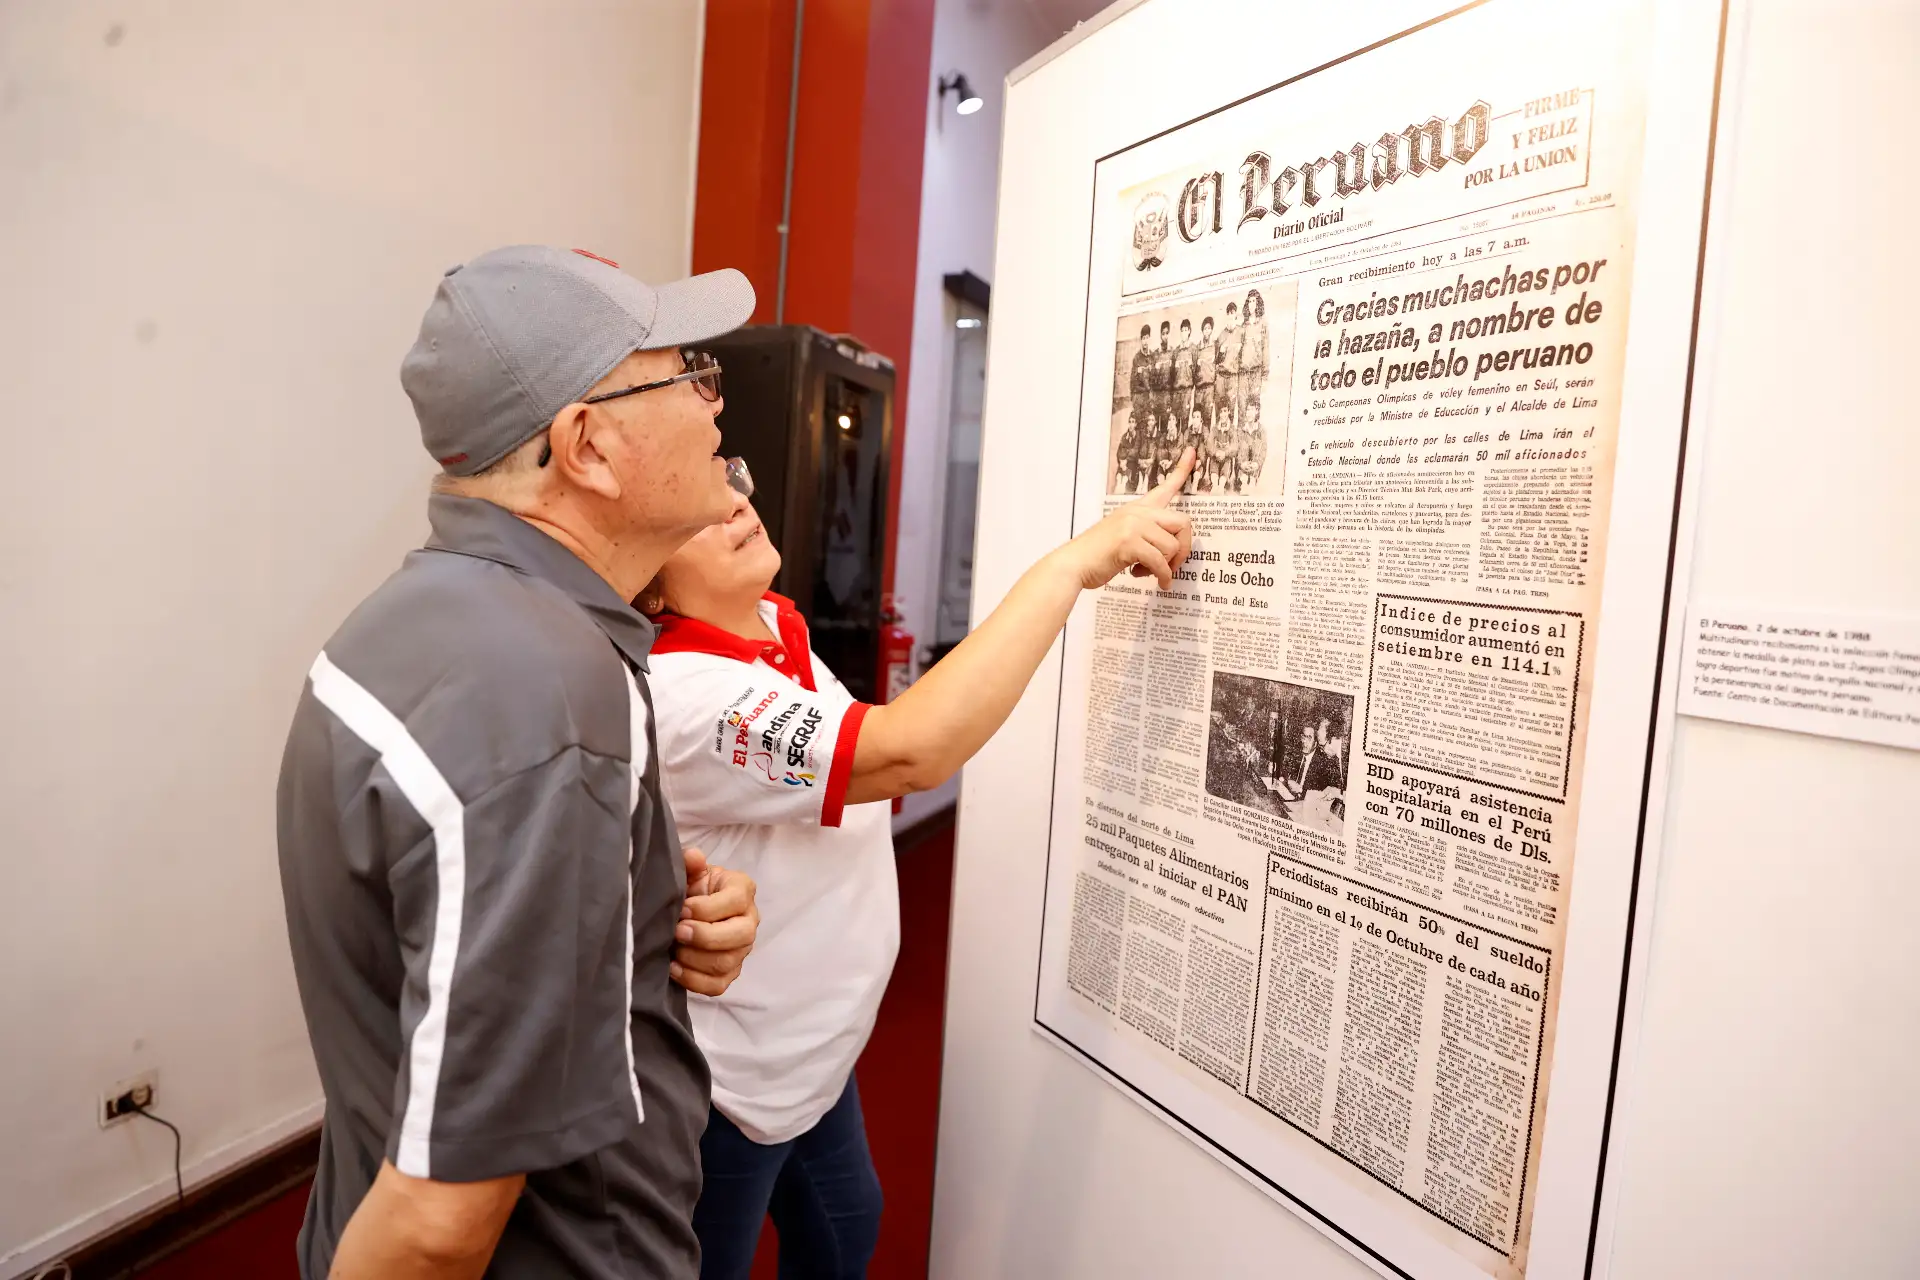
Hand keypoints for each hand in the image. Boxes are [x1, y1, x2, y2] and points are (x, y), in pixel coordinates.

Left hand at [671, 847, 757, 997]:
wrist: (684, 911)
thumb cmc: (690, 889)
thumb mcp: (690, 872)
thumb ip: (690, 863)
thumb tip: (694, 857)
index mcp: (742, 890)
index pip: (736, 901)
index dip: (707, 908)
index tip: (681, 910)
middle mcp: (749, 921)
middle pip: (740, 936)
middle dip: (704, 936)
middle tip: (676, 932)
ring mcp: (741, 950)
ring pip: (727, 963)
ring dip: (695, 959)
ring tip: (672, 950)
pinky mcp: (730, 972)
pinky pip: (718, 986)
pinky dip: (694, 981)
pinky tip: (674, 968)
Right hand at [1056, 447, 1195, 588]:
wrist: (1073, 564)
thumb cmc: (1097, 555)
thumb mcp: (1123, 536)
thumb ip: (1145, 535)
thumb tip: (1172, 550)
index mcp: (1137, 508)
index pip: (1165, 486)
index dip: (1182, 470)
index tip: (1192, 452)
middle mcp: (1137, 512)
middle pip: (1183, 522)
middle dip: (1184, 548)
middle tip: (1173, 564)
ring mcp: (1133, 525)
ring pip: (1172, 546)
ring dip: (1167, 566)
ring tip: (1150, 572)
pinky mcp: (1129, 542)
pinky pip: (1160, 561)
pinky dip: (1162, 576)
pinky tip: (1157, 582)